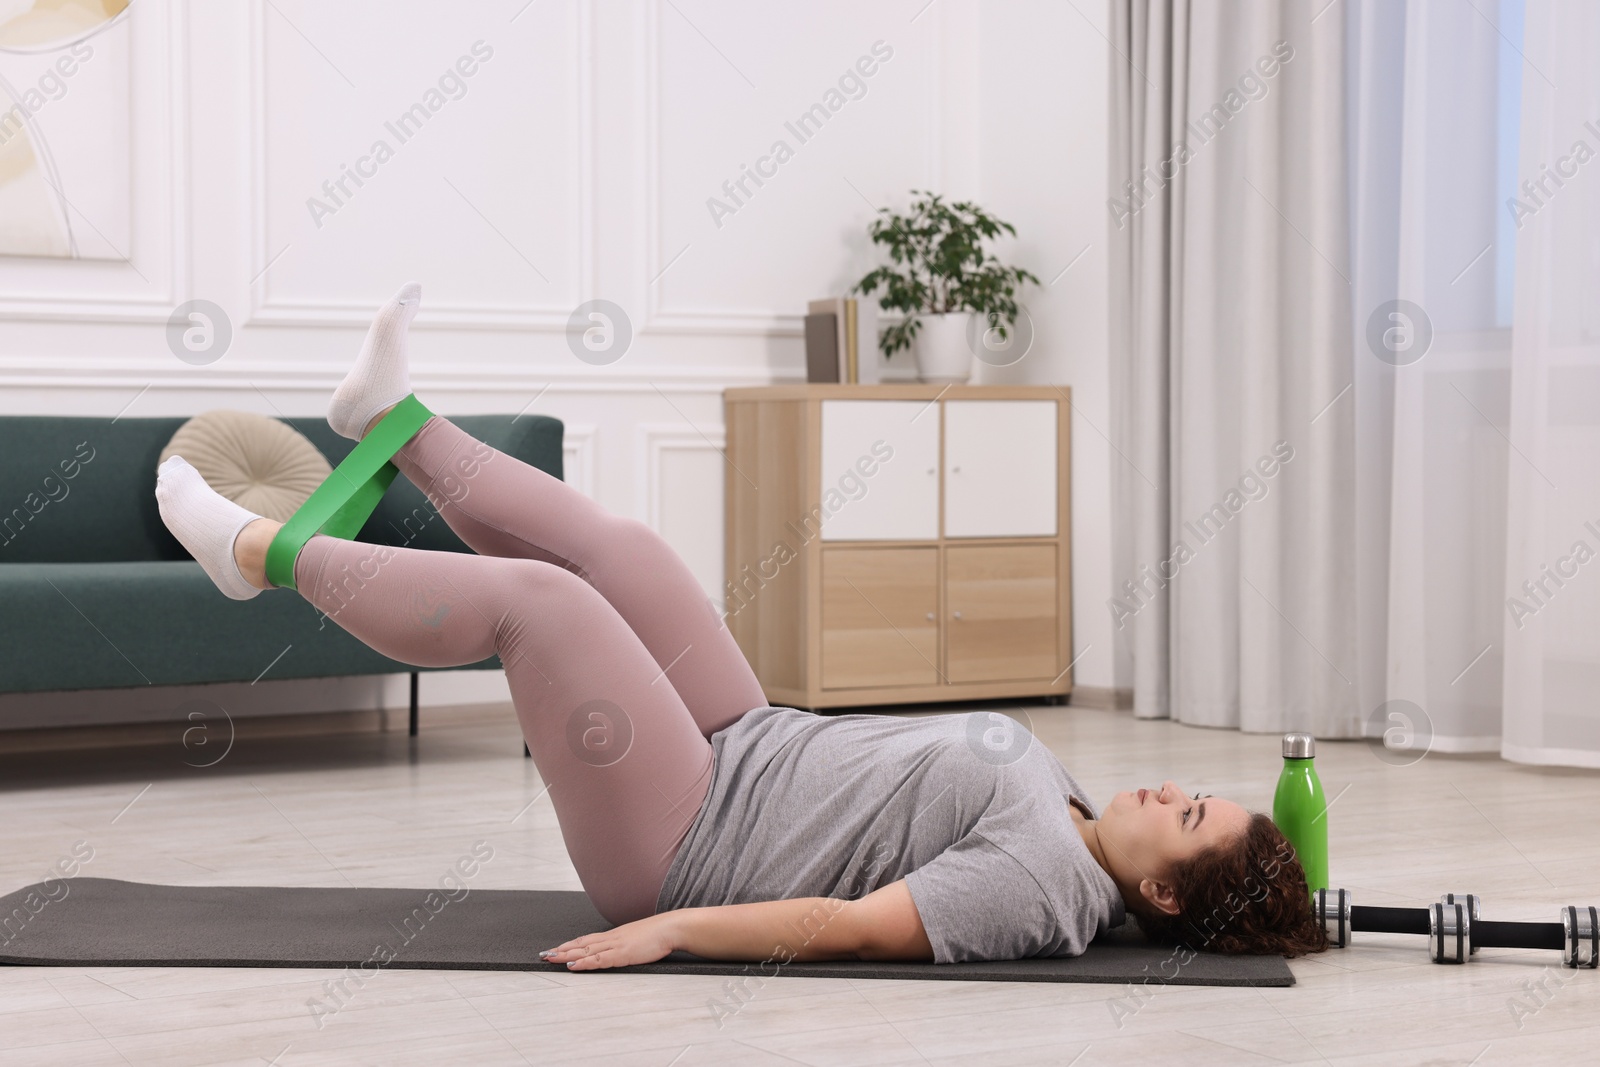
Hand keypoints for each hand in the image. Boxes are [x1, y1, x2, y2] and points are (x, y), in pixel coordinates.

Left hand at [540, 912, 677, 970]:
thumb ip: (627, 943)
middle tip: (544, 955)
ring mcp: (615, 945)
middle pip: (581, 944)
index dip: (570, 944)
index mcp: (614, 935)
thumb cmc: (658, 934)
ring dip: (566, 955)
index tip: (556, 948)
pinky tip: (572, 966)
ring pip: (585, 951)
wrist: (671, 928)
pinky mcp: (622, 954)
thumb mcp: (638, 938)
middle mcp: (611, 938)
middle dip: (561, 950)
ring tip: (550, 958)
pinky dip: (584, 964)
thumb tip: (622, 949)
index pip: (586, 939)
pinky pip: (599, 960)